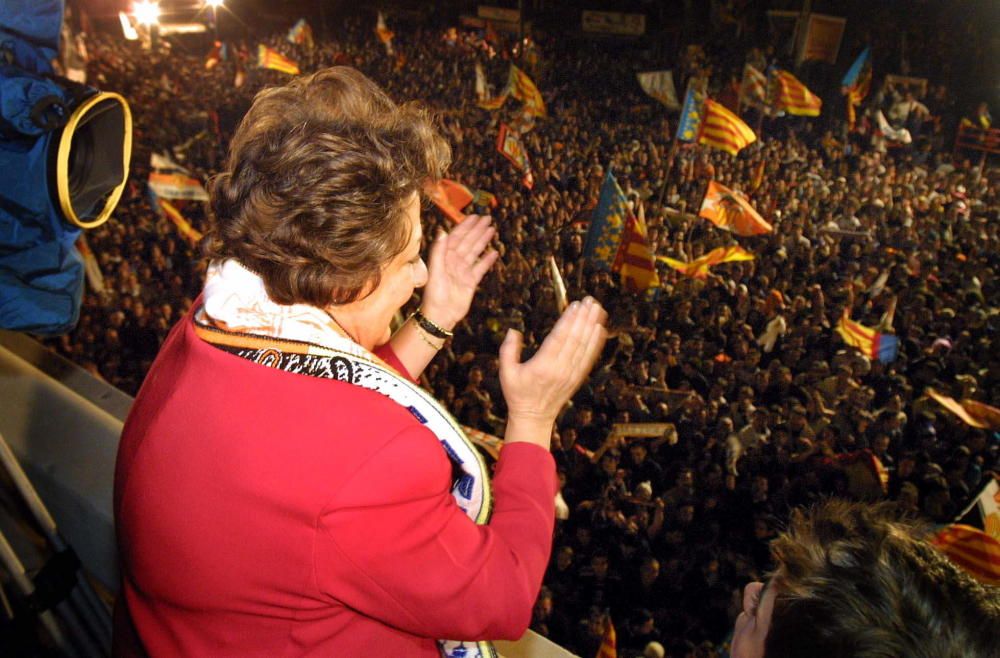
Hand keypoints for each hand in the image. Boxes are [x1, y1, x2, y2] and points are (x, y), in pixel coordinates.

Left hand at [420, 214, 498, 329]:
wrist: (441, 315)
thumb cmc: (434, 294)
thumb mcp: (435, 271)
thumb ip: (438, 251)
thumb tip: (443, 231)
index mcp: (444, 256)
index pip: (456, 237)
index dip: (465, 226)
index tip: (474, 216)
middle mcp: (453, 261)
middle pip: (468, 241)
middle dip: (477, 229)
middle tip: (488, 218)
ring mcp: (463, 271)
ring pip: (475, 252)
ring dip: (483, 240)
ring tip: (492, 230)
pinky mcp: (470, 282)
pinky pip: (481, 268)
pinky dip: (487, 260)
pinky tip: (494, 252)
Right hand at [500, 297, 606, 443]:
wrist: (533, 418)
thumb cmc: (517, 394)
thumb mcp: (506, 372)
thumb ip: (508, 350)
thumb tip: (513, 331)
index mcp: (542, 366)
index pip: (559, 338)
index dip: (569, 320)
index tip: (575, 305)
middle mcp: (560, 369)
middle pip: (575, 339)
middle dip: (584, 318)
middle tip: (590, 301)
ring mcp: (571, 374)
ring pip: (585, 347)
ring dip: (592, 326)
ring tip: (598, 309)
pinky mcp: (577, 378)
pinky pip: (589, 358)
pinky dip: (596, 343)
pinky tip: (600, 329)